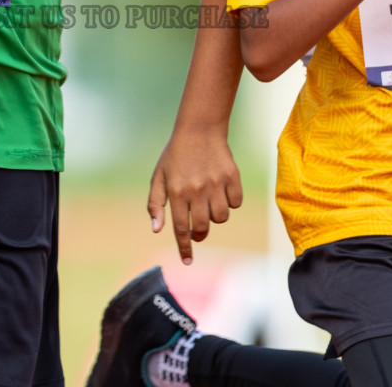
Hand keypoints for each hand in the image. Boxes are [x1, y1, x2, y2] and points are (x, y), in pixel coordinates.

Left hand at [147, 128, 242, 264]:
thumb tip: (157, 230)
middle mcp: (196, 190)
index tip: (187, 262)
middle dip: (200, 234)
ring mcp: (216, 183)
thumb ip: (155, 204)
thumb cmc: (176, 156)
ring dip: (215, 216)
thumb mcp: (159, 177)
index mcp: (176, 192)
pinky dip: (231, 202)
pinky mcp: (232, 176)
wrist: (199, 129)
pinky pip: (236, 203)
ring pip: (222, 217)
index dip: (184, 248)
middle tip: (197, 227)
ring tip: (209, 203)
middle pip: (203, 228)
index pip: (180, 228)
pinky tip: (222, 191)